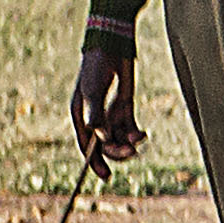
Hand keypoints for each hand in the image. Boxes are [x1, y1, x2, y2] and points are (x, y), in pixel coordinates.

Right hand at [70, 44, 142, 169]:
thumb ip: (96, 114)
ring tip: (138, 139)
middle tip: (131, 152)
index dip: (95, 162)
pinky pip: (129, 129)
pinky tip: (142, 134)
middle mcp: (94, 118)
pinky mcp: (124, 107)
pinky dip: (136, 135)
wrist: (112, 46)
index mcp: (80, 115)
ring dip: (128, 144)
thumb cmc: (97, 67)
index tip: (107, 176)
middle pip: (104, 145)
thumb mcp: (94, 91)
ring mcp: (110, 113)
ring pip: (119, 139)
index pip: (86, 145)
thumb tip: (100, 138)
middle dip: (117, 152)